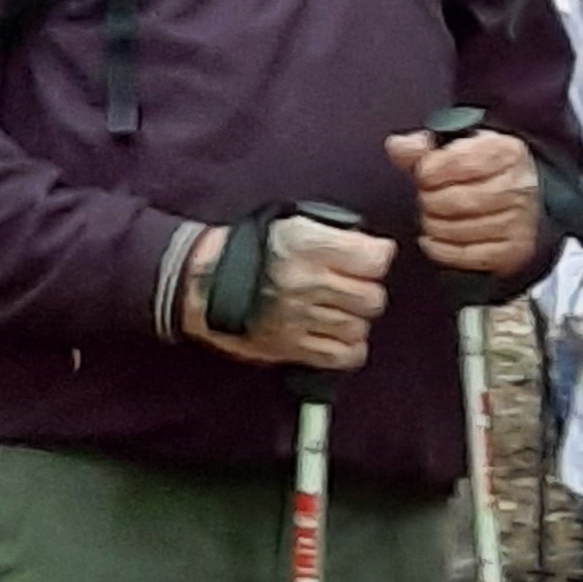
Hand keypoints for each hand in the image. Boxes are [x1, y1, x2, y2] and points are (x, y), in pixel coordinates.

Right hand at [183, 211, 393, 373]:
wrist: (205, 282)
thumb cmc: (253, 250)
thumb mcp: (293, 225)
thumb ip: (336, 236)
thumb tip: (377, 251)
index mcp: (308, 245)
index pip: (375, 259)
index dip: (376, 259)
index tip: (368, 260)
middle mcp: (306, 282)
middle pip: (371, 298)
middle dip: (365, 292)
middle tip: (349, 288)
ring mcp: (299, 318)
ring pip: (358, 328)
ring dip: (353, 321)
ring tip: (335, 311)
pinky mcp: (291, 348)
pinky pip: (343, 356)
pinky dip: (347, 348)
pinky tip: (336, 335)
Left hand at [387, 128, 541, 278]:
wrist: (520, 198)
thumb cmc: (483, 171)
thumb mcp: (457, 148)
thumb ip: (423, 147)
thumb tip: (398, 147)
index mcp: (506, 152)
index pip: (457, 162)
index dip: (429, 171)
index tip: (423, 174)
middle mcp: (518, 186)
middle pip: (456, 200)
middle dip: (429, 200)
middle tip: (425, 198)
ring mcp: (519, 222)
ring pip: (459, 229)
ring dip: (433, 225)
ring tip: (431, 216)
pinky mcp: (513, 250)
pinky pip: (467, 254)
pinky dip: (441, 249)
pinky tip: (434, 238)